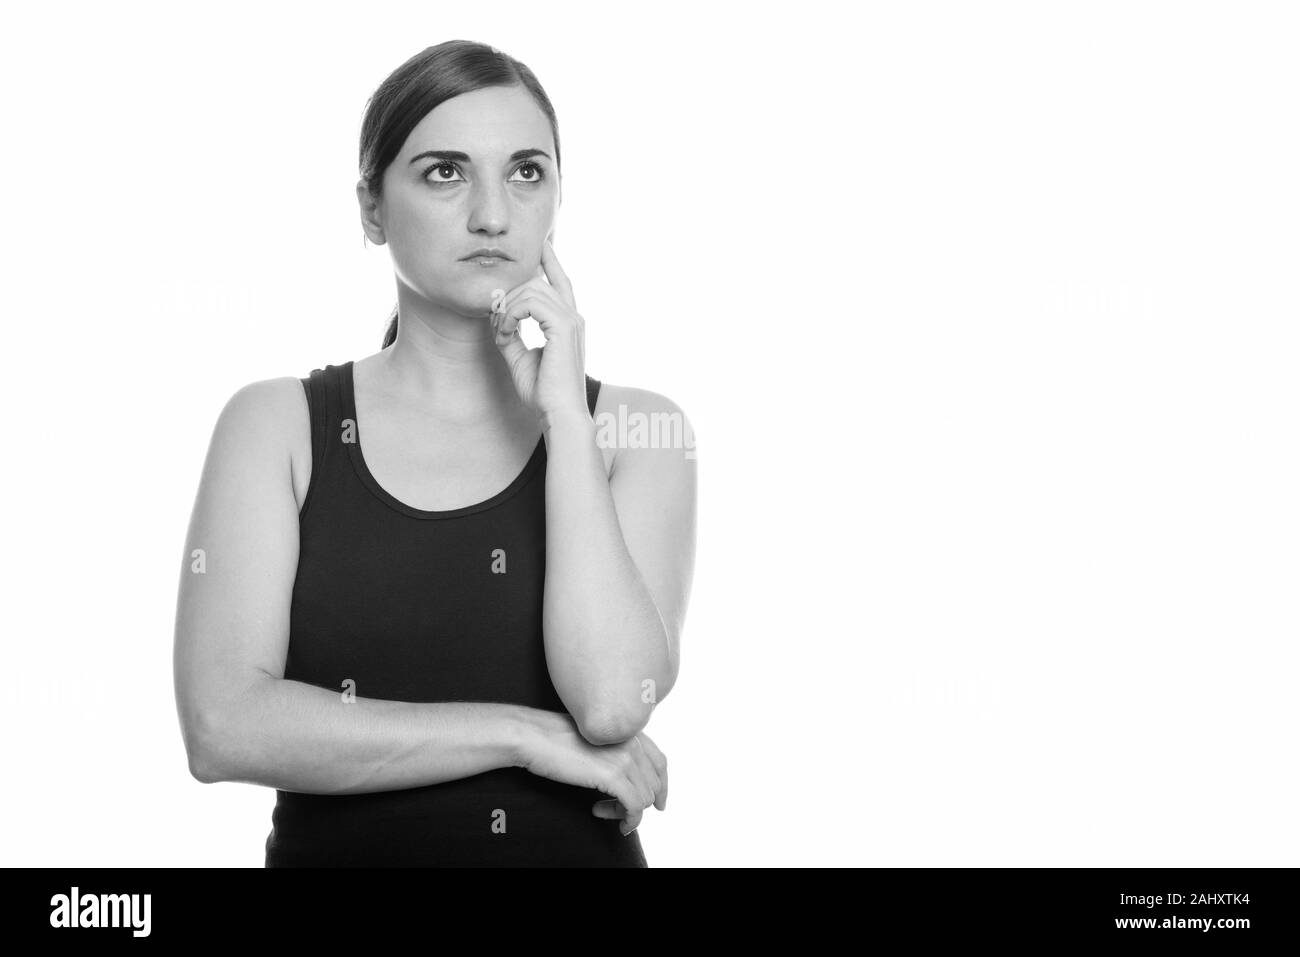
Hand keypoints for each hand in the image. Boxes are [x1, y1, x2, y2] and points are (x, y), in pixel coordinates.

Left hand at [489, 239, 588, 421]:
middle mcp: (573, 317)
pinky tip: (506, 333)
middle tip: (495, 320)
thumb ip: (512, 335)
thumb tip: (499, 321)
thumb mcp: (521, 359)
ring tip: (501, 332)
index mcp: (568, 323)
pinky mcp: (563, 327)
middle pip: (536, 282)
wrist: (559, 414)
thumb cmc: (544, 394)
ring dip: (507, 308)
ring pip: (531, 289)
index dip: (550, 260)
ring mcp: (571, 320)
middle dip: (509, 294)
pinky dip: (511, 315)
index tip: (540, 244)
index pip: (560, 281)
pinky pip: (530, 302)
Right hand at [517, 709, 666, 835]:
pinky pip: (634, 807)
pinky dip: (625, 819)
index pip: (660, 763)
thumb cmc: (554, 738)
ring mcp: (624, 758)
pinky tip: (600, 813)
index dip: (661, 786)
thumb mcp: (593, 739)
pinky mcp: (613, 776)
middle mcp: (632, 742)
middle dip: (637, 803)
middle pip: (654, 784)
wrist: (533, 736)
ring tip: (601, 810)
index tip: (657, 804)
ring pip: (645, 798)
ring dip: (625, 812)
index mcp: (629, 731)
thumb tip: (623, 777)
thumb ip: (613, 751)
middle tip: (612, 810)